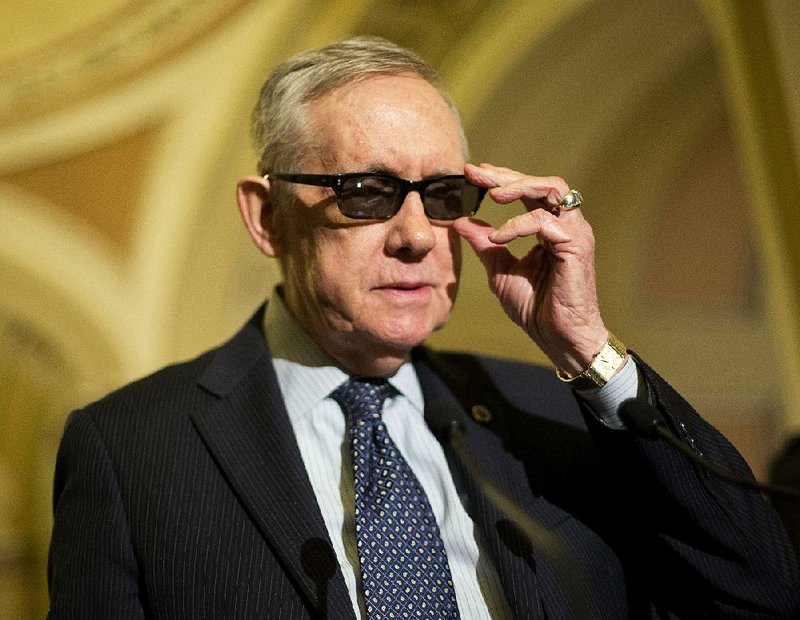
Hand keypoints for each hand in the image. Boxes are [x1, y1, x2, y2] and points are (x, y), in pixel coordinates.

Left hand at [453, 162, 607, 375]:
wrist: (558, 338)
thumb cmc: (536, 308)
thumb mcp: (500, 271)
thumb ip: (484, 245)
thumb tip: (459, 221)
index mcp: (548, 228)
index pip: (527, 192)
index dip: (500, 179)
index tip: (471, 174)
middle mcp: (565, 225)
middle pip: (540, 183)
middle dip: (505, 175)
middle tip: (475, 173)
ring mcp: (575, 232)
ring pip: (552, 190)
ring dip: (518, 188)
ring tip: (491, 196)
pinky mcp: (577, 246)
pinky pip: (546, 221)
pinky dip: (519, 224)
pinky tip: (497, 236)